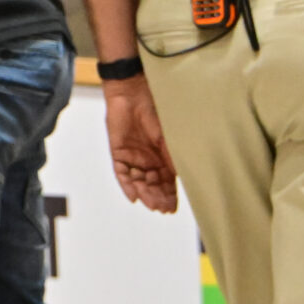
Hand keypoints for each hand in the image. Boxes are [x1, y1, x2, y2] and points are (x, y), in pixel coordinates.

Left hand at [103, 77, 177, 212]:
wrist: (134, 94)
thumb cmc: (156, 112)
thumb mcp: (169, 138)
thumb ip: (174, 158)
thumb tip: (185, 179)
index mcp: (163, 158)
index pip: (167, 183)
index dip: (169, 196)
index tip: (172, 209)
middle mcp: (149, 161)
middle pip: (153, 185)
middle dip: (157, 197)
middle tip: (161, 209)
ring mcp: (133, 158)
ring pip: (138, 182)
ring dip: (144, 193)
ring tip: (150, 202)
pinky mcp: (118, 153)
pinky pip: (122, 173)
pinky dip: (127, 185)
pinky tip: (133, 196)